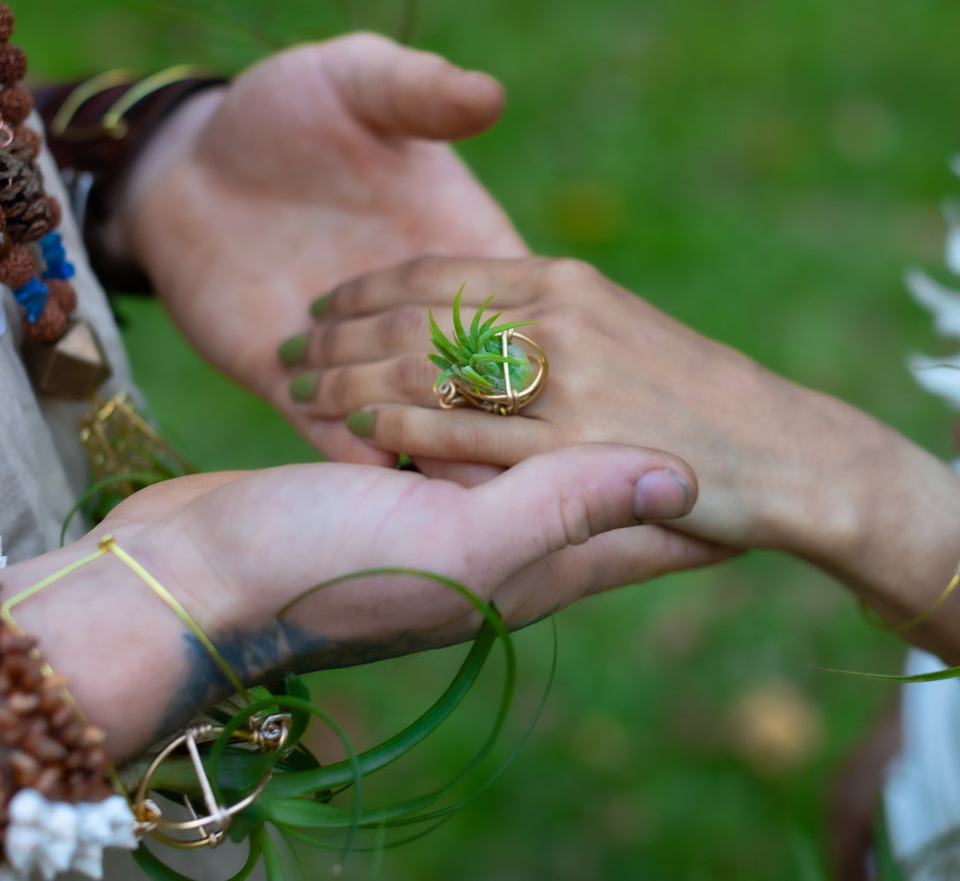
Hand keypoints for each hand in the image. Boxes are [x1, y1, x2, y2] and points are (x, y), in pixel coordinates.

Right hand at [0, 443, 715, 759]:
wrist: (192, 580)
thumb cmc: (322, 570)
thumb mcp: (462, 544)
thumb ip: (570, 508)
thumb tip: (681, 478)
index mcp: (534, 557)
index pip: (646, 531)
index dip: (708, 505)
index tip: (768, 482)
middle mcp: (502, 539)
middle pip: (604, 491)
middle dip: (657, 458)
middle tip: (717, 420)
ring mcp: (448, 514)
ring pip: (539, 455)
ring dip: (581, 422)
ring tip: (632, 388)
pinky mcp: (396, 486)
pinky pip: (473, 438)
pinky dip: (502, 403)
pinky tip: (512, 378)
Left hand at [119, 32, 526, 462]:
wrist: (188, 166)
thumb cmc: (287, 109)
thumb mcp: (357, 83)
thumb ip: (419, 90)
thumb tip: (489, 95)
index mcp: (467, 246)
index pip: (520, 305)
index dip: (537, 334)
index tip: (545, 356)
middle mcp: (433, 318)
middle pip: (472, 370)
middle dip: (458, 381)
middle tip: (443, 383)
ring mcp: (374, 363)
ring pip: (419, 421)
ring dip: (410, 424)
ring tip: (402, 418)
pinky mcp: (310, 398)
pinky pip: (349, 449)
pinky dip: (363, 460)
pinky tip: (368, 460)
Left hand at [280, 255, 926, 559]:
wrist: (791, 452)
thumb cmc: (708, 402)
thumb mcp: (626, 337)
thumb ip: (557, 326)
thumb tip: (487, 330)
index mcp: (568, 282)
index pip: (441, 270)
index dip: (369, 284)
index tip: (323, 301)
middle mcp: (562, 316)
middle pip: (419, 309)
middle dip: (342, 326)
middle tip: (288, 344)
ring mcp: (568, 378)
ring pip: (429, 364)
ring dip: (354, 372)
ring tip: (299, 384)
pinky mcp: (574, 444)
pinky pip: (468, 430)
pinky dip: (406, 427)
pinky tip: (359, 432)